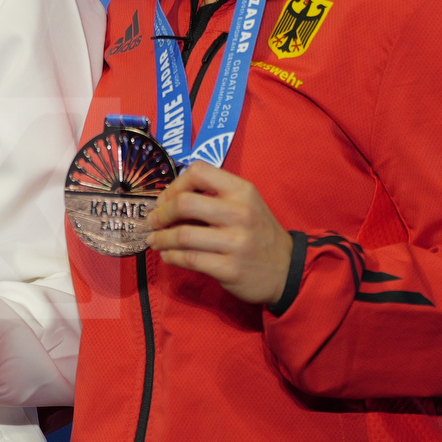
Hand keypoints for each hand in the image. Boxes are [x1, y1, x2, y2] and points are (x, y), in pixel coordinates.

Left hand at [146, 161, 292, 306]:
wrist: (288, 270)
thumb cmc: (259, 234)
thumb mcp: (246, 206)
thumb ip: (214, 198)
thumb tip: (168, 201)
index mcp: (243, 191)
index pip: (199, 171)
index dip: (175, 184)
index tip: (166, 199)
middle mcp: (240, 213)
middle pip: (185, 203)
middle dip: (161, 213)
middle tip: (153, 221)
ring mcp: (237, 242)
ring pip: (183, 235)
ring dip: (160, 238)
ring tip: (154, 240)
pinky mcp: (230, 268)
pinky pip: (189, 259)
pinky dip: (171, 256)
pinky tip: (168, 255)